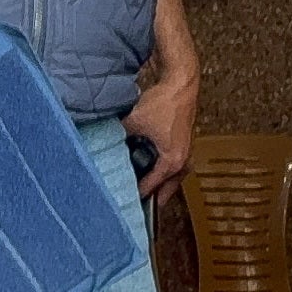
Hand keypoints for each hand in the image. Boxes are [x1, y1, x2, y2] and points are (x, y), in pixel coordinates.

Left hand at [123, 78, 196, 202]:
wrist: (181, 84)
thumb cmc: (165, 102)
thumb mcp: (134, 122)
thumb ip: (118, 136)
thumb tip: (104, 143)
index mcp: (172, 162)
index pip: (151, 188)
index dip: (135, 195)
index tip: (123, 204)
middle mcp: (182, 162)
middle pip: (165, 191)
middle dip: (150, 198)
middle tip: (133, 206)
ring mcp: (186, 155)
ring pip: (171, 181)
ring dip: (157, 186)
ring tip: (140, 192)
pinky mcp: (184, 146)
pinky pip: (173, 169)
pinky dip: (162, 174)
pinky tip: (149, 171)